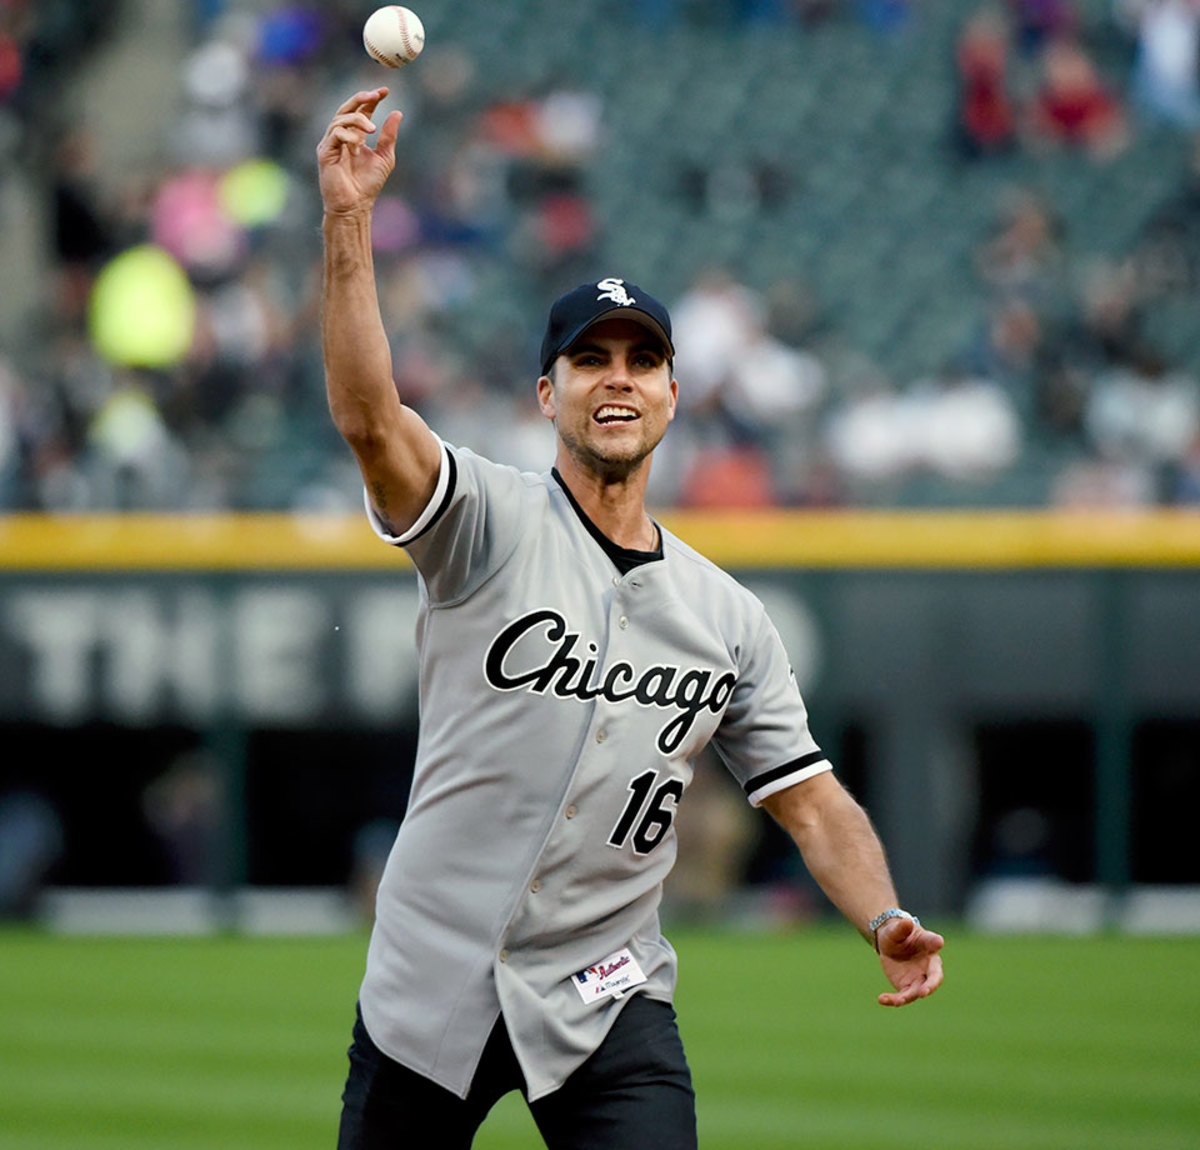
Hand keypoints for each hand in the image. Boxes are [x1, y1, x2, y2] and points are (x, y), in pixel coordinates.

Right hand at [317, 88, 403, 216]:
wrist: (355, 205)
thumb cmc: (368, 185)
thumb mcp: (385, 157)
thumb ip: (389, 136)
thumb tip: (397, 113)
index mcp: (354, 136)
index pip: (360, 111)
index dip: (371, 99)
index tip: (385, 91)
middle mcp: (341, 137)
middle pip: (346, 108)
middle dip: (360, 99)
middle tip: (375, 95)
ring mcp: (331, 143)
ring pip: (341, 119)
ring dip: (358, 120)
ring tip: (372, 130)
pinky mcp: (325, 152)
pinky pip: (335, 134)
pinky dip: (348, 136)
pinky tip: (358, 147)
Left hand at [876, 916, 943, 1006]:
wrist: (890, 943)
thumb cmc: (898, 933)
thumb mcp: (896, 929)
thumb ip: (902, 927)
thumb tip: (907, 921)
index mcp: (929, 946)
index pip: (934, 944)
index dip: (936, 943)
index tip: (939, 941)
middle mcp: (928, 966)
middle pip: (934, 978)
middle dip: (931, 985)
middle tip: (925, 991)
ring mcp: (919, 979)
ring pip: (917, 992)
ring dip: (908, 997)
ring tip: (897, 1001)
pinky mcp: (907, 987)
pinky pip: (902, 997)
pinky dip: (893, 1000)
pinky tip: (881, 999)